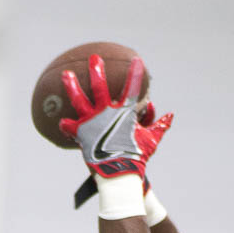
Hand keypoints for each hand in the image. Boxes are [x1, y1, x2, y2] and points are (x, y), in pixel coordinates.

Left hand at [59, 55, 172, 178]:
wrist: (119, 174)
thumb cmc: (137, 158)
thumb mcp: (151, 141)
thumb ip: (160, 126)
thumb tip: (171, 116)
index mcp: (124, 112)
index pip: (132, 88)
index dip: (135, 73)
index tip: (137, 60)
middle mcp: (106, 113)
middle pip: (99, 86)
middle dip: (96, 70)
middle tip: (94, 58)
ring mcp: (92, 122)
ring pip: (79, 99)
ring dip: (72, 86)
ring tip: (66, 74)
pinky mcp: (81, 134)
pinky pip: (70, 127)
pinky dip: (67, 125)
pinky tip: (62, 122)